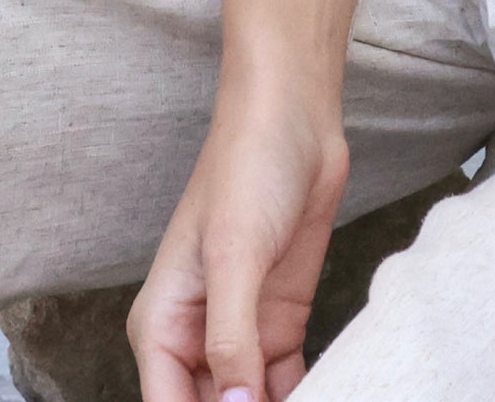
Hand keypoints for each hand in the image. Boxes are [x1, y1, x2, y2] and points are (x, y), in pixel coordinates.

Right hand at [131, 77, 349, 401]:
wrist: (294, 119)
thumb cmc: (247, 169)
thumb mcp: (235, 255)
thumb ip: (230, 339)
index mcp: (162, 326)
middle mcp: (195, 338)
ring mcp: (241, 334)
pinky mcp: (279, 325)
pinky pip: (286, 384)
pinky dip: (304, 398)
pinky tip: (333, 397)